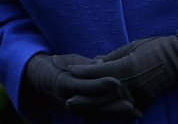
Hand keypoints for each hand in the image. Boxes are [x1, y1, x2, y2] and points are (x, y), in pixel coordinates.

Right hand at [25, 53, 141, 119]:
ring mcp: (75, 108)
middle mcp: (68, 99)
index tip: (117, 82)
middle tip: (131, 104)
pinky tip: (132, 116)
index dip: (100, 85)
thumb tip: (101, 62)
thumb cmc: (59, 65)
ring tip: (135, 112)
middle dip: (112, 105)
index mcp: (65, 83)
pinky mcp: (81, 112)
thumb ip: (86, 64)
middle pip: (92, 105)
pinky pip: (98, 117)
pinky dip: (114, 117)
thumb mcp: (70, 60)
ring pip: (97, 114)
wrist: (42, 80)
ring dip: (116, 114)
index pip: (84, 86)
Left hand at [70, 35, 177, 109]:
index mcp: (124, 68)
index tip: (68, 68)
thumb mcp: (133, 46)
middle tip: (65, 97)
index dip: (79, 70)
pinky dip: (109, 117)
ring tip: (78, 110)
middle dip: (80, 96)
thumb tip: (94, 61)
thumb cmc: (157, 47)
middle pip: (97, 95)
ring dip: (91, 110)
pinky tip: (100, 117)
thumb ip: (113, 57)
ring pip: (107, 108)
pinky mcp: (143, 104)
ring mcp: (135, 97)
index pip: (95, 72)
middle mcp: (127, 85)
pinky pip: (122, 114)